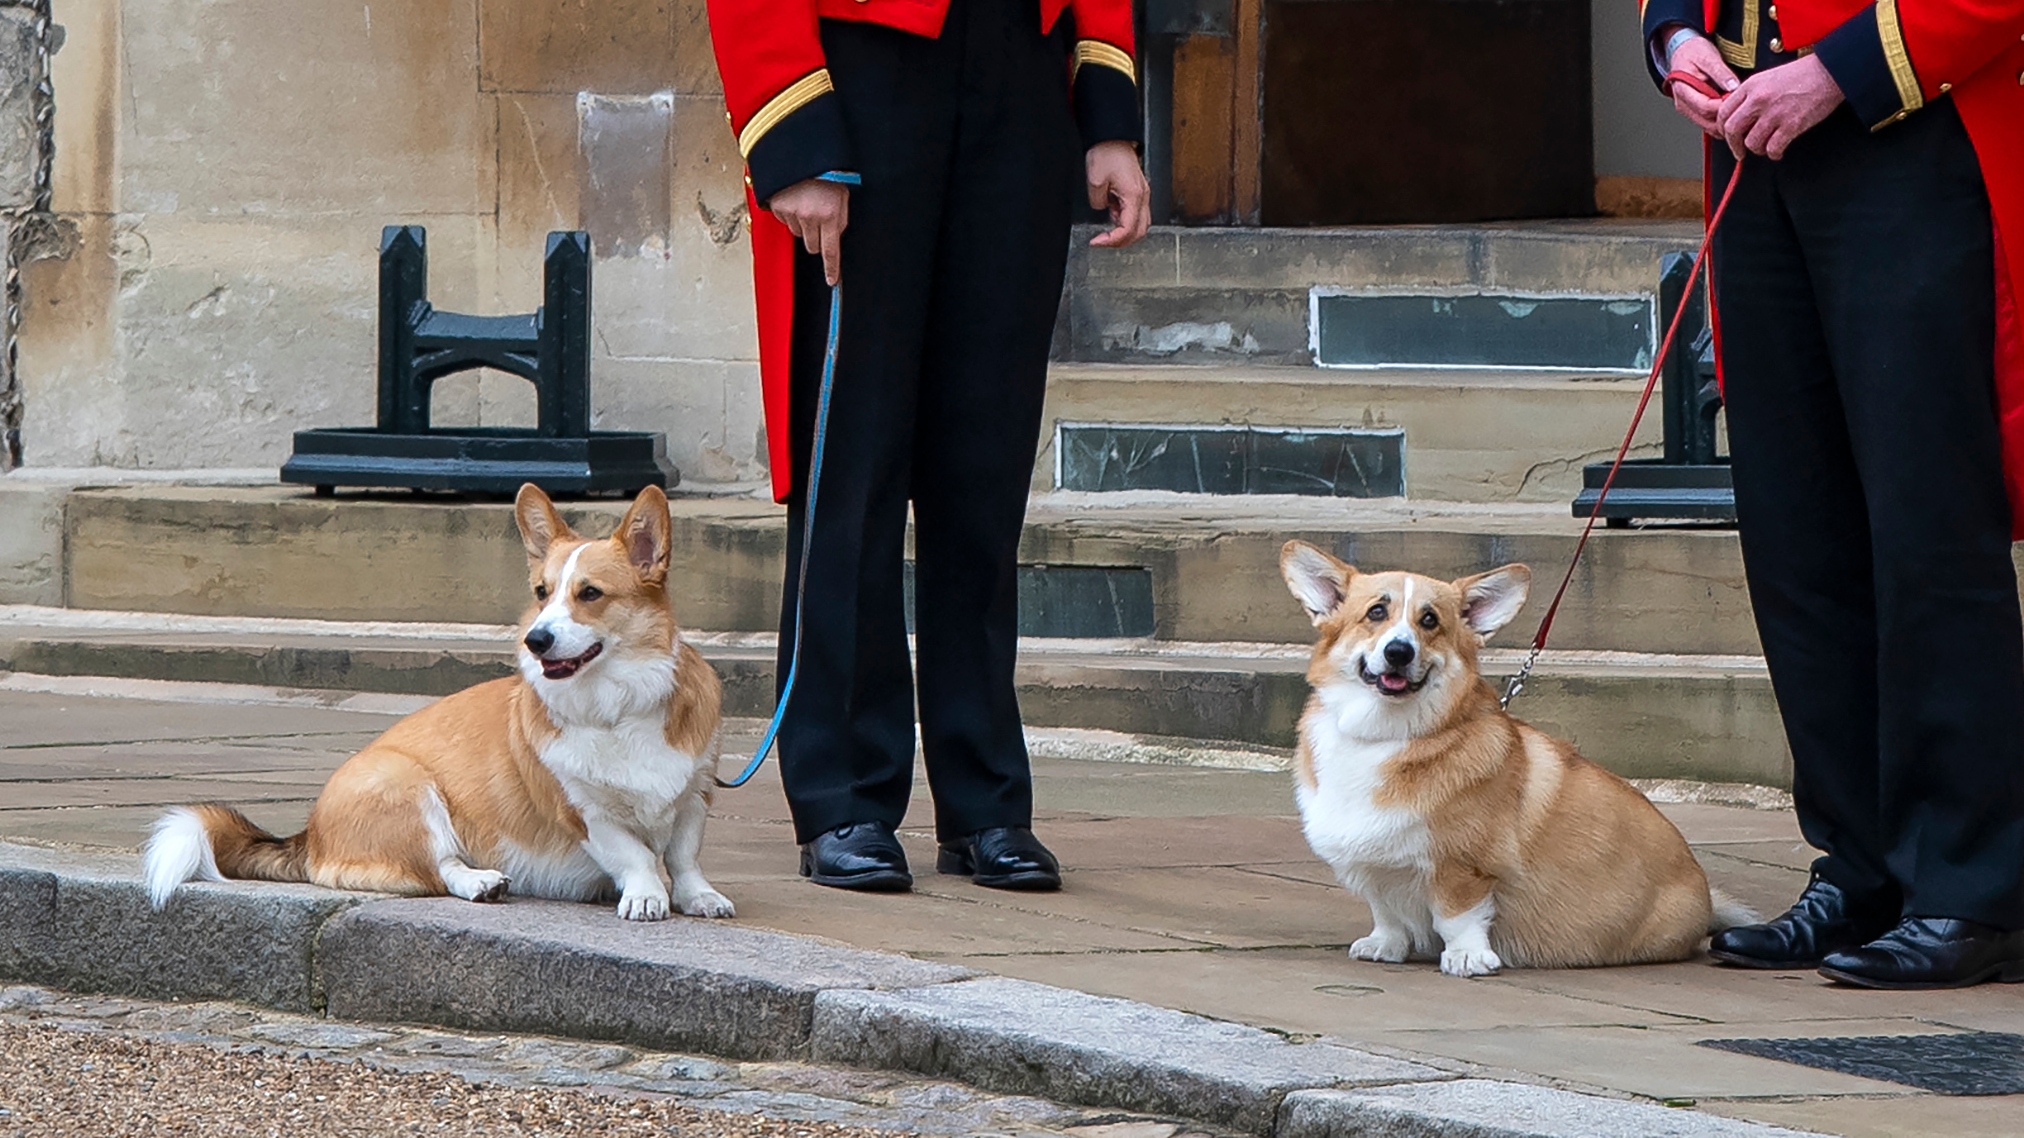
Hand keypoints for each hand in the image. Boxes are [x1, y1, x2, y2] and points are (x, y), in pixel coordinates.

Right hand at [768, 178, 849, 284]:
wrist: (801, 151)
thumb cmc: (826, 170)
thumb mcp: (842, 194)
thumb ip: (840, 218)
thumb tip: (835, 236)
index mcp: (829, 214)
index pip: (831, 251)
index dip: (831, 269)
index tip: (831, 280)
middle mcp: (810, 216)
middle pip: (812, 246)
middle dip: (816, 239)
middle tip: (819, 220)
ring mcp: (791, 212)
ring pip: (798, 233)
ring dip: (803, 224)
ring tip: (807, 202)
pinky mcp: (777, 206)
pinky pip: (785, 220)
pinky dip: (790, 213)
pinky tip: (795, 197)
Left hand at [1086, 140, 1149, 248]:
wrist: (1113, 138)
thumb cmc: (1107, 152)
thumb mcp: (1095, 180)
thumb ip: (1097, 202)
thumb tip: (1101, 209)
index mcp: (1134, 195)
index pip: (1127, 230)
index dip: (1112, 240)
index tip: (1097, 241)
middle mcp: (1142, 197)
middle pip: (1139, 232)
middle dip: (1121, 242)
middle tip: (1103, 242)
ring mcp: (1142, 194)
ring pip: (1140, 225)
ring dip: (1124, 232)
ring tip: (1107, 229)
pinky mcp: (1138, 192)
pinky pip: (1136, 214)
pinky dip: (1125, 221)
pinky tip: (1112, 215)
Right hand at [1666, 36, 1739, 135]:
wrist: (1682, 51)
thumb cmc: (1693, 52)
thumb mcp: (1708, 57)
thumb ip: (1720, 73)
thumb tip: (1733, 87)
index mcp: (1683, 90)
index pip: (1706, 107)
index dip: (1725, 107)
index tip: (1740, 100)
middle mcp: (1683, 104)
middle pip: (1707, 122)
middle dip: (1727, 119)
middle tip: (1746, 109)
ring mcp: (1688, 110)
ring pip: (1709, 127)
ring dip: (1726, 122)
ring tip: (1742, 111)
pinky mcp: (1694, 112)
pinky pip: (1709, 123)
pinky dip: (1722, 120)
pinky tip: (1734, 111)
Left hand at [1717, 54, 1844, 159]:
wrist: (1830, 70)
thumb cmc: (1802, 73)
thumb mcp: (1768, 77)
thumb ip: (1750, 94)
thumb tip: (1738, 114)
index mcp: (1750, 86)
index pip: (1723, 112)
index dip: (1722, 128)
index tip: (1727, 135)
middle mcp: (1758, 100)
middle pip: (1732, 130)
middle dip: (1733, 145)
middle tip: (1738, 151)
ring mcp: (1774, 113)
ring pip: (1751, 142)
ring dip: (1757, 149)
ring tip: (1764, 147)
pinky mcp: (1791, 125)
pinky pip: (1773, 148)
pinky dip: (1774, 154)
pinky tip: (1778, 152)